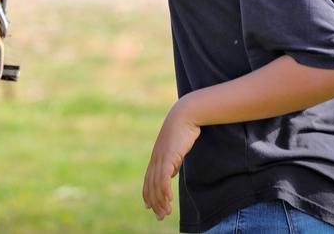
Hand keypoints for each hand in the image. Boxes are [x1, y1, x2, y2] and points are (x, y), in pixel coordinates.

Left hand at [143, 100, 200, 220]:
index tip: (150, 207)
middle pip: (150, 186)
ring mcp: (160, 158)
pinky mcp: (168, 157)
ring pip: (156, 184)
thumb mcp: (176, 151)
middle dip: (154, 203)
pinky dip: (164, 190)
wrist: (185, 116)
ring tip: (165, 213)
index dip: (148, 195)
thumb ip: (172, 163)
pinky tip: (169, 199)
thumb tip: (171, 174)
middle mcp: (155, 159)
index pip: (148, 181)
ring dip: (160, 200)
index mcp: (156, 158)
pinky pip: (164, 177)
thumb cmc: (182, 132)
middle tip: (160, 216)